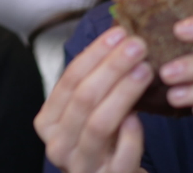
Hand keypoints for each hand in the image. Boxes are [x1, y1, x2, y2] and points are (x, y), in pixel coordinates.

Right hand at [34, 26, 151, 172]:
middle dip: (112, 67)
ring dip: (123, 92)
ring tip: (145, 70)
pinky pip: (121, 156)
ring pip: (99, 124)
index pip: (68, 80)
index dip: (94, 54)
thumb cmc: (102, 141)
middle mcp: (58, 145)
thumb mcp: (89, 112)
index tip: (119, 33)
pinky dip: (131, 135)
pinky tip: (140, 115)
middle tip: (137, 45)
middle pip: (83, 98)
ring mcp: (81, 166)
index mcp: (48, 122)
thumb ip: (94, 83)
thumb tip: (118, 38)